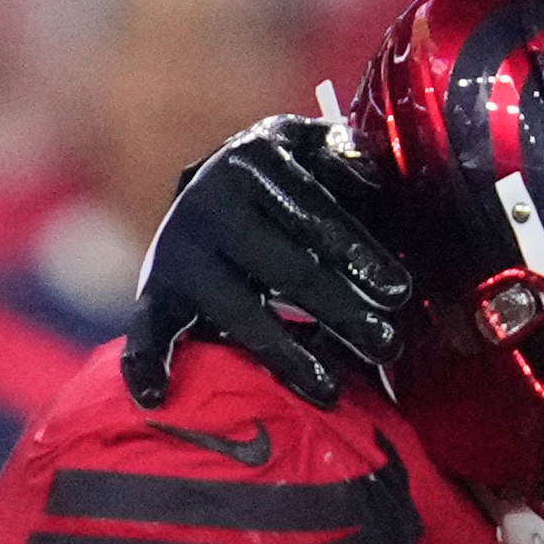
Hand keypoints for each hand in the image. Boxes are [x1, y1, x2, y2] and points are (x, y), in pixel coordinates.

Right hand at [117, 113, 414, 407]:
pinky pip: (148, 328)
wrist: (206, 192)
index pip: (314, 214)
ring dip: (285, 353)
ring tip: (331, 392)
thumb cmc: (282, 181)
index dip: (358, 253)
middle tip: (386, 346)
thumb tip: (368, 171)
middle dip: (340, 310)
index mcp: (253, 162)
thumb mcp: (309, 147)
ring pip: (236, 310)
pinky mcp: (155, 290)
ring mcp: (178, 250)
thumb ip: (343, 152)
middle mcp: (209, 202)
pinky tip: (154, 396)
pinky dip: (144, 360)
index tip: (399, 292)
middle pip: (283, 267)